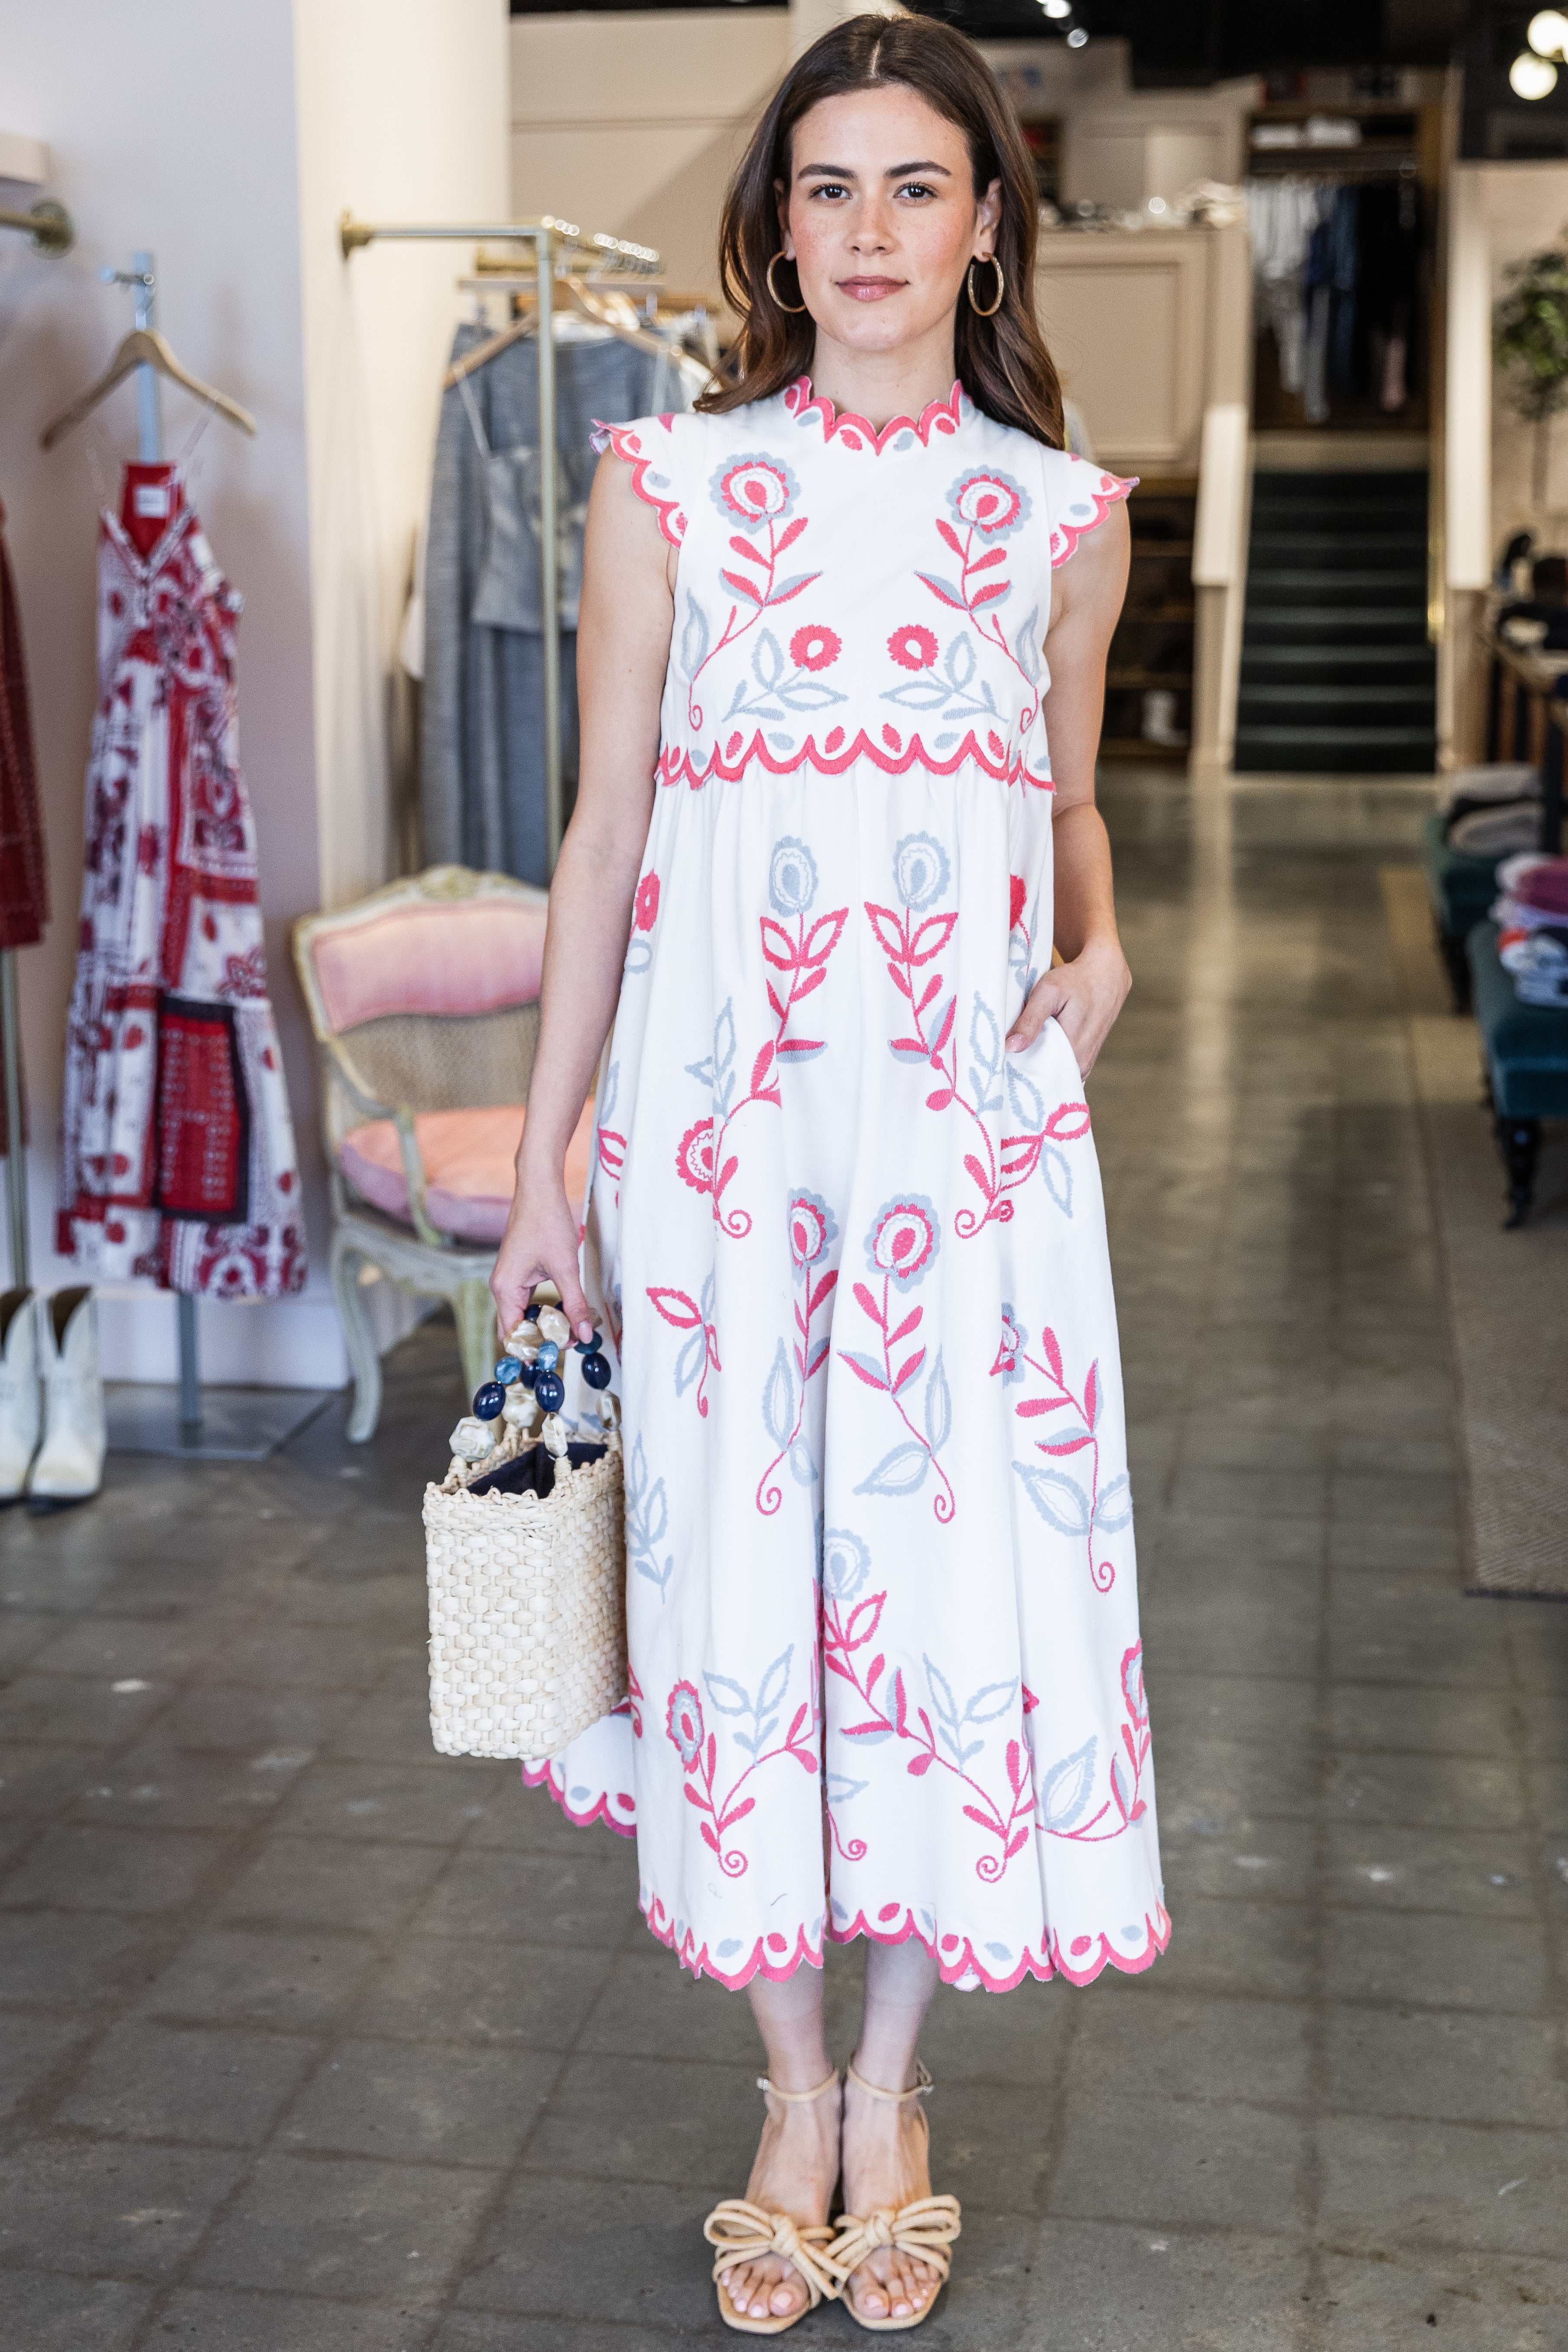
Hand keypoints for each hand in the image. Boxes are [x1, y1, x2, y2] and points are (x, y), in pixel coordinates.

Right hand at [489, 1175, 596, 1347]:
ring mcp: (509, 1280)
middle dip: (541, 1338)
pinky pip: (527, 1301)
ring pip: (523, 1315)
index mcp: (505, 1289)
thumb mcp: (566, 1266)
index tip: (565, 1347)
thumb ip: (575, 1303)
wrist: (539, 1188)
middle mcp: (502, 1287)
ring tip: (572, 1325)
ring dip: (545, 1323)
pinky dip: (544, 1309)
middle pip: (516, 1329)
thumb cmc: (547, 1222)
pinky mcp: (518, 1272)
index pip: (514, 1335)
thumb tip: (583, 1335)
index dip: (537, 1347)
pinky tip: (565, 1308)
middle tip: (572, 1339)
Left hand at [1004, 935, 1129, 1079]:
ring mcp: (1085, 1064)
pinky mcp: (1085, 1059)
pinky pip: (1061, 1069)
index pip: (1038, 1077)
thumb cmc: (1076, 981)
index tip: (999, 1066)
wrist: (1105, 974)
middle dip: (1024, 1071)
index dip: (1017, 1073)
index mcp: (1073, 1052)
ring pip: (1053, 1074)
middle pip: (1045, 1078)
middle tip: (1003, 1060)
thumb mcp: (1048, 993)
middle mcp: (1081, 1064)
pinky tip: (1034, 1051)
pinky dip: (1047, 1063)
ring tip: (1017, 1055)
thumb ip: (1030, 1020)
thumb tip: (1010, 1047)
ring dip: (1035, 1066)